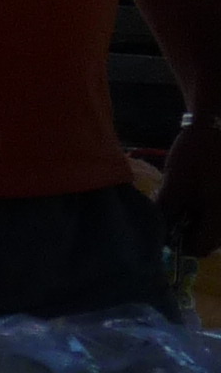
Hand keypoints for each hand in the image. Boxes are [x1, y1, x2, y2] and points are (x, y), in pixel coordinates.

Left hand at [160, 120, 220, 257]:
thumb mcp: (174, 186)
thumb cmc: (196, 154)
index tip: (165, 229)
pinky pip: (218, 212)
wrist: (217, 125)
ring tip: (181, 199)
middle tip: (171, 211)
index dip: (179, 243)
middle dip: (188, 229)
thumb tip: (158, 234)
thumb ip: (166, 213)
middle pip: (209, 237)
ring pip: (214, 224)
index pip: (200, 248)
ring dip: (196, 218)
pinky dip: (204, 207)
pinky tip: (193, 191)